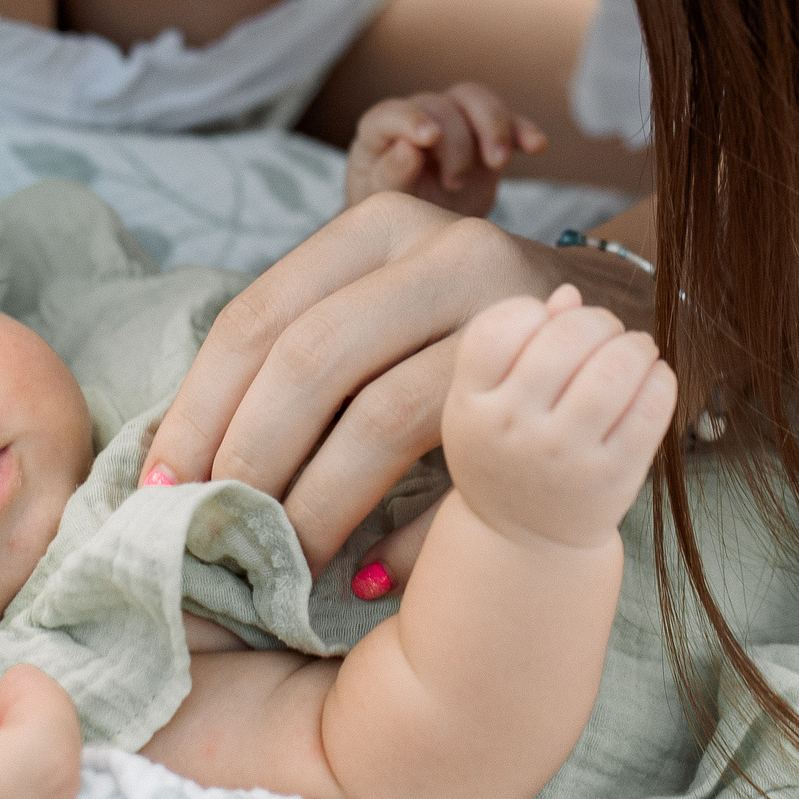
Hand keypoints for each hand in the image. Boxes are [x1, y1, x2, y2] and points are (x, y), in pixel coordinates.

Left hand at [141, 193, 653, 569]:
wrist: (637, 329)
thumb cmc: (478, 341)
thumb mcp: (392, 312)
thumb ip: (310, 354)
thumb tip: (185, 462)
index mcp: (374, 226)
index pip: (258, 315)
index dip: (199, 405)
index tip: (161, 484)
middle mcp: (440, 246)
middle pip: (308, 358)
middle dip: (248, 458)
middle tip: (214, 534)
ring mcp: (506, 303)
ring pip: (379, 413)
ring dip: (317, 505)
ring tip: (281, 566)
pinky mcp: (558, 373)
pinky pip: (459, 463)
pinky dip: (404, 528)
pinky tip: (368, 572)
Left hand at [344, 82, 546, 215]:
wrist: (423, 231)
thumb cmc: (391, 214)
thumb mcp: (383, 204)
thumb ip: (391, 177)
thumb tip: (408, 149)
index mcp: (380, 132)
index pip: (391, 114)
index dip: (411, 120)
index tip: (429, 137)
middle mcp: (416, 118)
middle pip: (442, 106)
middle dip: (455, 143)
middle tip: (454, 182)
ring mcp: (453, 123)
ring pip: (475, 100)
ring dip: (492, 127)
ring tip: (498, 164)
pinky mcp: (485, 138)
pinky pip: (507, 122)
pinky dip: (522, 130)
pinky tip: (537, 145)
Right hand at [441, 285, 674, 550]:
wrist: (522, 541)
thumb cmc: (505, 453)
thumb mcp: (486, 403)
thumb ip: (517, 345)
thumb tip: (569, 297)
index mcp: (470, 405)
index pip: (499, 326)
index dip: (532, 311)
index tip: (549, 323)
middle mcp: (513, 429)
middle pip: (564, 338)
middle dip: (596, 320)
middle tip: (607, 329)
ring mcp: (564, 455)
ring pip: (613, 368)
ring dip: (634, 345)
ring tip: (636, 349)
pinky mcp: (613, 476)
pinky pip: (651, 407)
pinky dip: (660, 379)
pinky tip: (653, 377)